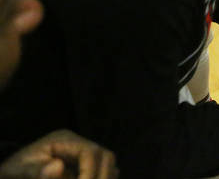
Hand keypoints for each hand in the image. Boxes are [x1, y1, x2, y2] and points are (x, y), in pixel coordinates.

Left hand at [0, 130, 117, 178]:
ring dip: (103, 177)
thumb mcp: (18, 171)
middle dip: (101, 176)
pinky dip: (101, 177)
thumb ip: (36, 170)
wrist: (13, 172)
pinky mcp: (84, 164)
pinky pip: (103, 170)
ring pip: (108, 163)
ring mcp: (83, 153)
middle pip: (105, 155)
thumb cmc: (15, 170)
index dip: (90, 172)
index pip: (89, 152)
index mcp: (64, 139)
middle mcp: (78, 143)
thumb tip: (58, 167)